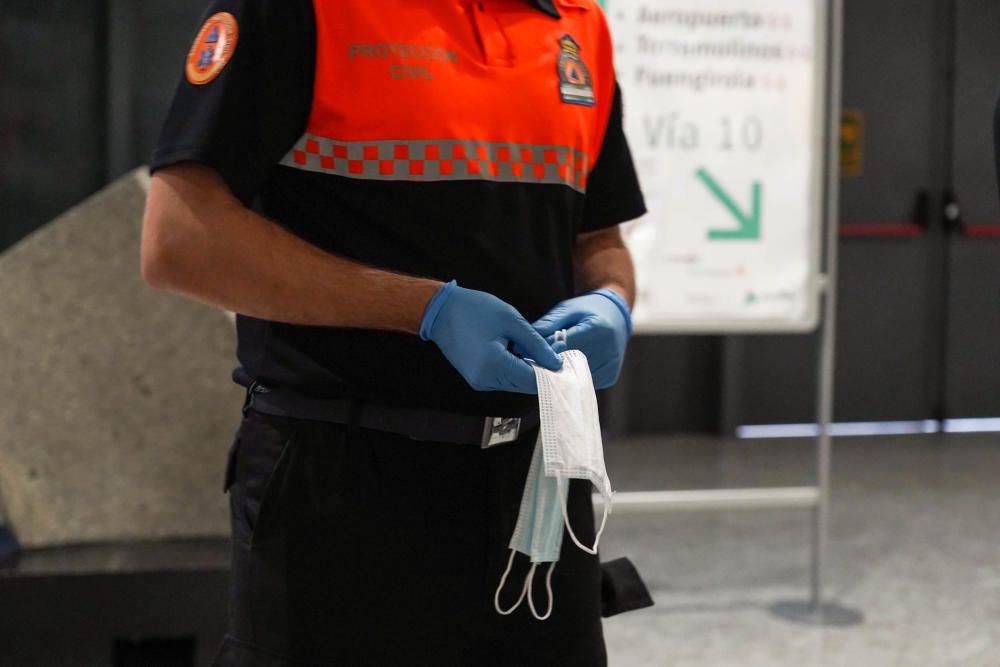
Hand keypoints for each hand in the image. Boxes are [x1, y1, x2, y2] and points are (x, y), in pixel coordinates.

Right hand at [420, 282, 561, 393]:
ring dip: (530, 369)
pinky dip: (517, 368)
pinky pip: (504, 378)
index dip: (552, 372)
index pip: (533, 380)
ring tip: (541, 347)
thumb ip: (536, 344)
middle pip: (525, 385)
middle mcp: (486, 380)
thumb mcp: (512, 321)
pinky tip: (523, 351)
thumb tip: (556, 362)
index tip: (566, 359)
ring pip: (516, 383)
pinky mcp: (477, 378)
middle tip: (557, 349)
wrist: (440, 311)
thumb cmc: (475, 310)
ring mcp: (480, 382)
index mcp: (494, 366)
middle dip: (543, 370)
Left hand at [532, 289, 631, 389]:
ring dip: (560, 375)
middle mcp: (607, 351)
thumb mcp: (567, 310)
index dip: (544, 352)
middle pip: (568, 366)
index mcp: (596, 330)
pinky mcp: (610, 377)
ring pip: (575, 378)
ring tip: (547, 367)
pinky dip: (572, 378)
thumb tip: (523, 344)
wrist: (616, 316)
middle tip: (533, 363)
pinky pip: (583, 383)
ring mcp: (610, 367)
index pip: (563, 348)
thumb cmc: (587, 310)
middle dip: (549, 365)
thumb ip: (547, 325)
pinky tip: (564, 371)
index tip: (526, 353)